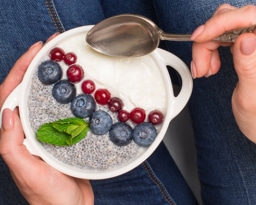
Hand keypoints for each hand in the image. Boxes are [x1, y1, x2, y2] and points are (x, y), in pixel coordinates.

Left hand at [0, 36, 93, 204]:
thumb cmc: (48, 196)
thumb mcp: (26, 172)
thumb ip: (10, 145)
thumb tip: (6, 112)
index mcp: (15, 135)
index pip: (10, 94)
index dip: (20, 70)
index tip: (36, 51)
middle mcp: (29, 129)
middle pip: (28, 90)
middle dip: (37, 66)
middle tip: (53, 49)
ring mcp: (47, 132)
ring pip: (47, 98)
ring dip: (54, 78)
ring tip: (66, 62)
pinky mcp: (64, 136)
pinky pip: (64, 110)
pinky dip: (70, 96)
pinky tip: (81, 90)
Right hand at [191, 4, 255, 197]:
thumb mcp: (255, 99)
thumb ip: (250, 67)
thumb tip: (244, 39)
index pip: (248, 19)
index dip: (219, 24)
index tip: (200, 38)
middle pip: (234, 20)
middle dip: (210, 39)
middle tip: (201, 65)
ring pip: (227, 28)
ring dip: (209, 46)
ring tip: (205, 70)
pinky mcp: (253, 50)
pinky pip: (227, 38)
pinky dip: (212, 49)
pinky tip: (211, 66)